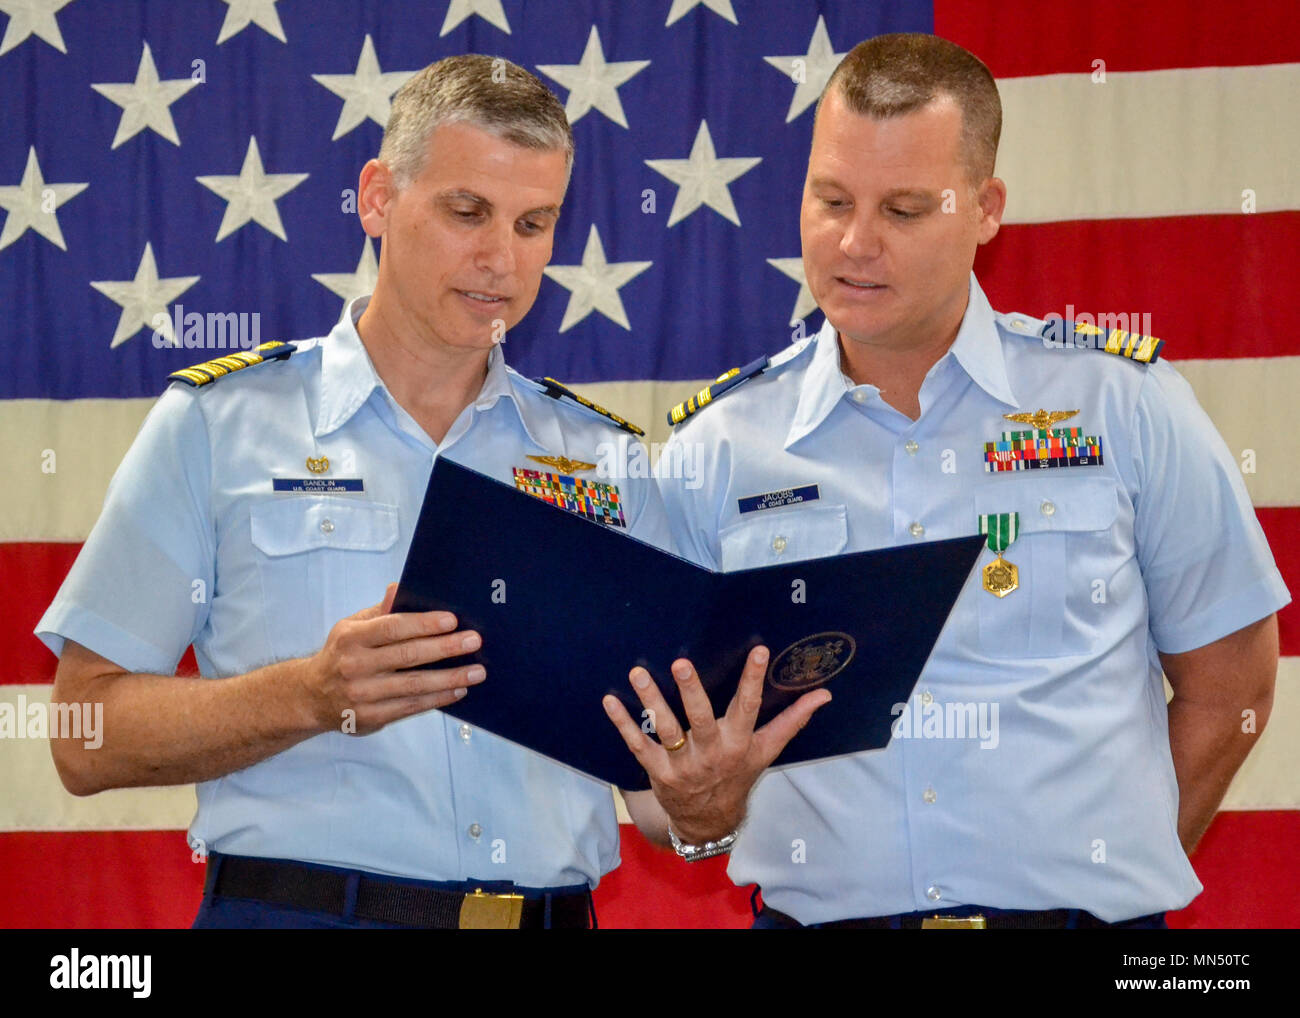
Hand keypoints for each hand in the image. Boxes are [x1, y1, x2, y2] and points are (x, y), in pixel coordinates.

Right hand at [300, 582, 485, 735]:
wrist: (311, 696)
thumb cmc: (342, 654)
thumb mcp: (352, 627)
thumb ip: (381, 611)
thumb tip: (399, 587)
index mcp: (351, 637)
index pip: (392, 627)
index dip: (423, 624)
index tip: (452, 620)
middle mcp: (354, 666)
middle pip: (407, 656)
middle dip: (445, 648)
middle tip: (474, 641)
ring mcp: (362, 694)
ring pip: (413, 685)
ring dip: (449, 678)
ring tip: (477, 671)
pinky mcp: (371, 717)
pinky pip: (411, 706)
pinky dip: (438, 698)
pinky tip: (458, 690)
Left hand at [602, 646, 830, 843]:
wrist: (709, 821)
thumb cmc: (738, 775)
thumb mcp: (767, 751)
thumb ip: (792, 720)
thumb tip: (824, 694)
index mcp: (739, 743)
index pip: (748, 707)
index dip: (754, 679)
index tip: (759, 650)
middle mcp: (710, 753)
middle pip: (700, 719)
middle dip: (691, 691)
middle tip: (681, 662)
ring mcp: (681, 764)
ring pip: (665, 729)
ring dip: (651, 701)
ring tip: (638, 673)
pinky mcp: (657, 770)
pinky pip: (637, 745)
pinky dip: (623, 724)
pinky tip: (610, 701)